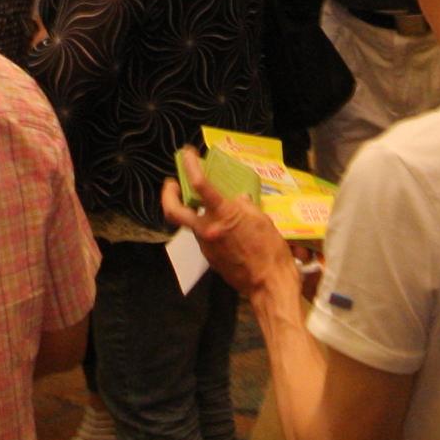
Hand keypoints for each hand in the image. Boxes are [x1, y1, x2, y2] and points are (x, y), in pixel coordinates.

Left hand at [161, 149, 296, 303]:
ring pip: (191, 225)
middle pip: (173, 210)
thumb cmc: (271, 251)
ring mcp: (206, 246)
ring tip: (205, 206)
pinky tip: (222, 229)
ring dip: (193, 214)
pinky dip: (207, 229)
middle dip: (168, 194)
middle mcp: (208, 230)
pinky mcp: (210, 259)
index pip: (200, 185)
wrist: (269, 285)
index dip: (190, 166)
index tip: (187, 155)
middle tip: (172, 184)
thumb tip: (237, 199)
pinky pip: (203, 239)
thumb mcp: (262, 219)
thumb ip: (245, 207)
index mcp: (224, 215)